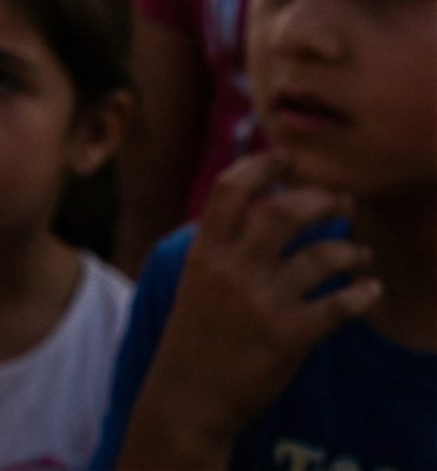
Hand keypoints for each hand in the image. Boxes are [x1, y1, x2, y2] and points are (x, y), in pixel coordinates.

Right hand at [119, 154, 379, 465]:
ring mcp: (261, 303)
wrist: (186, 399)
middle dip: (321, 200)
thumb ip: (220, 250)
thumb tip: (253, 214)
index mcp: (204, 253)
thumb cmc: (192, 340)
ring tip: (360, 255)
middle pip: (283, 212)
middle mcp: (231, 270)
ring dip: (350, 251)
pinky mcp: (288, 337)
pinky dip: (362, 294)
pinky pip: (339, 305)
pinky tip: (370, 290)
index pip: (230, 190)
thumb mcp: (193, 284)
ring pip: (320, 257)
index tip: (287, 158)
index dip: (261, 165)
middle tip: (342, 202)